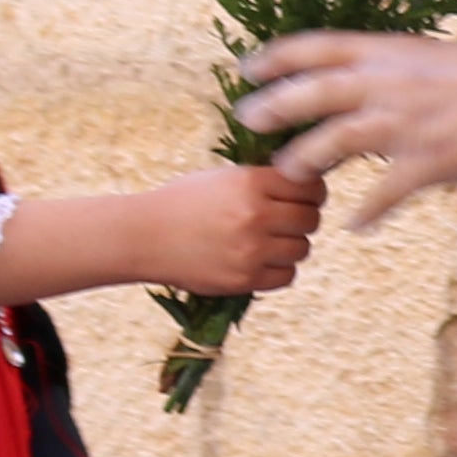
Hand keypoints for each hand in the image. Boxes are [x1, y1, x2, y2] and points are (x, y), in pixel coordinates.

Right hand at [103, 159, 327, 297]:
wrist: (143, 236)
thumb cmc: (184, 202)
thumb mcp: (223, 178)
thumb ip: (263, 180)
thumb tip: (309, 183)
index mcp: (251, 182)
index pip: (310, 186)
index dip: (313, 192)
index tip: (306, 196)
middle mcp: (255, 215)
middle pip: (311, 219)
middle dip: (303, 218)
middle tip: (289, 220)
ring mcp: (251, 250)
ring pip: (302, 249)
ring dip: (292, 245)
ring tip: (272, 241)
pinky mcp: (244, 278)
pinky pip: (287, 276)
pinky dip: (280, 269)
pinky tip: (263, 260)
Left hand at [238, 32, 456, 226]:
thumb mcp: (437, 60)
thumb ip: (400, 73)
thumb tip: (375, 85)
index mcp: (391, 54)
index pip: (319, 47)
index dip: (278, 57)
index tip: (250, 66)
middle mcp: (389, 85)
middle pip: (312, 94)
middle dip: (274, 106)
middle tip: (247, 118)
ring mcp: (404, 125)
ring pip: (333, 142)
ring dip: (305, 160)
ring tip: (289, 176)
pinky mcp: (427, 163)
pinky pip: (383, 194)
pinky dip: (367, 212)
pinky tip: (354, 226)